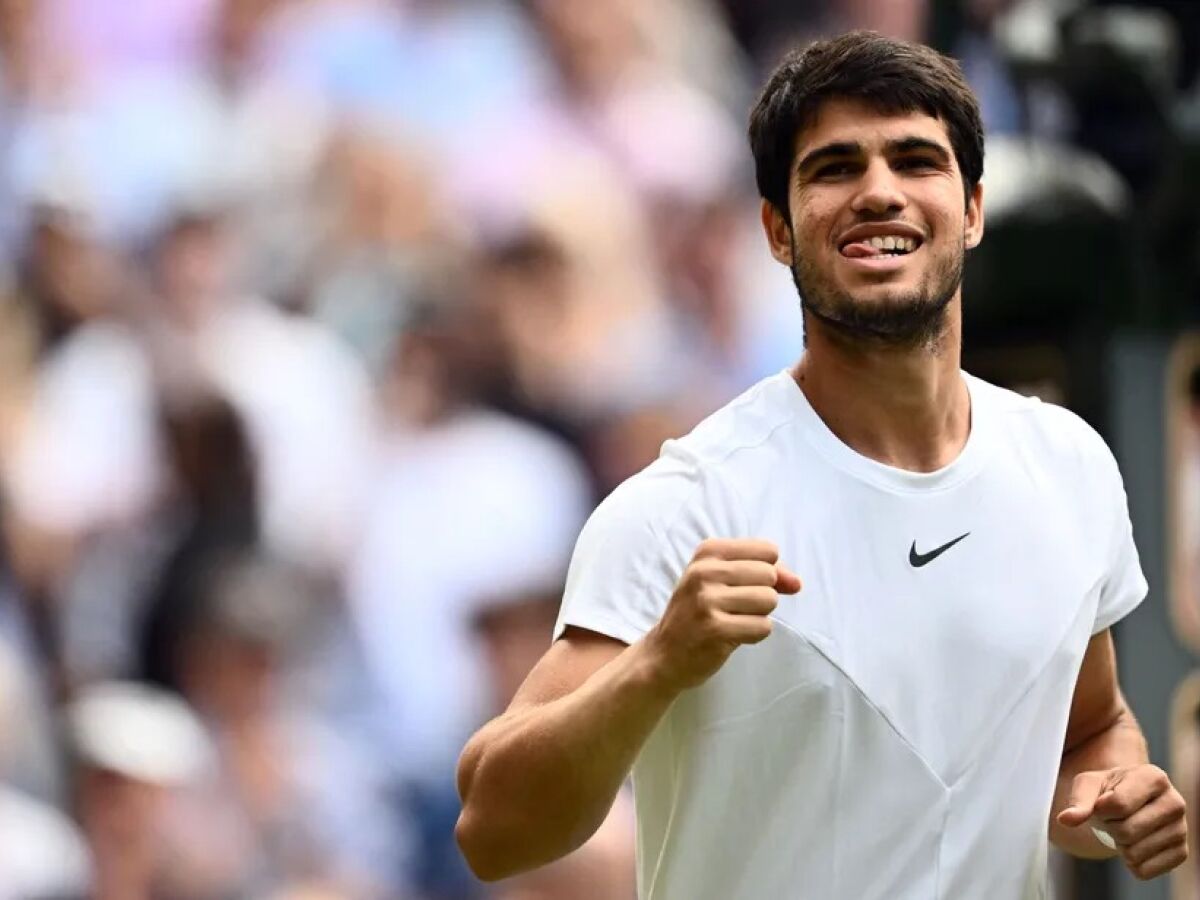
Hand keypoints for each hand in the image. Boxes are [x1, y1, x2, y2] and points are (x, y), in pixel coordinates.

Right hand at [643, 539, 801, 691]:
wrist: (664, 653)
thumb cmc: (698, 612)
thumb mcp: (722, 581)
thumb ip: (763, 574)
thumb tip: (797, 583)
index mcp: (708, 552)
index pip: (768, 550)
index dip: (769, 571)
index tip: (749, 585)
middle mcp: (705, 571)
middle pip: (770, 575)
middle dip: (763, 594)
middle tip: (736, 607)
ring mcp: (708, 600)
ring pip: (769, 600)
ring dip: (759, 615)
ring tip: (734, 620)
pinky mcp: (715, 629)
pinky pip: (763, 627)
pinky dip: (754, 634)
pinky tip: (733, 635)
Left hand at [1057, 765, 1187, 879]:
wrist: (1127, 804)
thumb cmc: (1106, 790)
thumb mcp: (1088, 785)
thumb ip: (1078, 801)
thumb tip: (1065, 819)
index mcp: (1153, 777)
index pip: (1118, 805)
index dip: (1100, 809)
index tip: (1102, 802)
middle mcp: (1175, 802)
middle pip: (1126, 831)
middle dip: (1109, 828)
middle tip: (1113, 818)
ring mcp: (1182, 829)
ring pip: (1135, 853)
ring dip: (1119, 845)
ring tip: (1124, 828)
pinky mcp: (1182, 853)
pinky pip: (1145, 871)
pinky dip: (1130, 863)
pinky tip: (1134, 845)